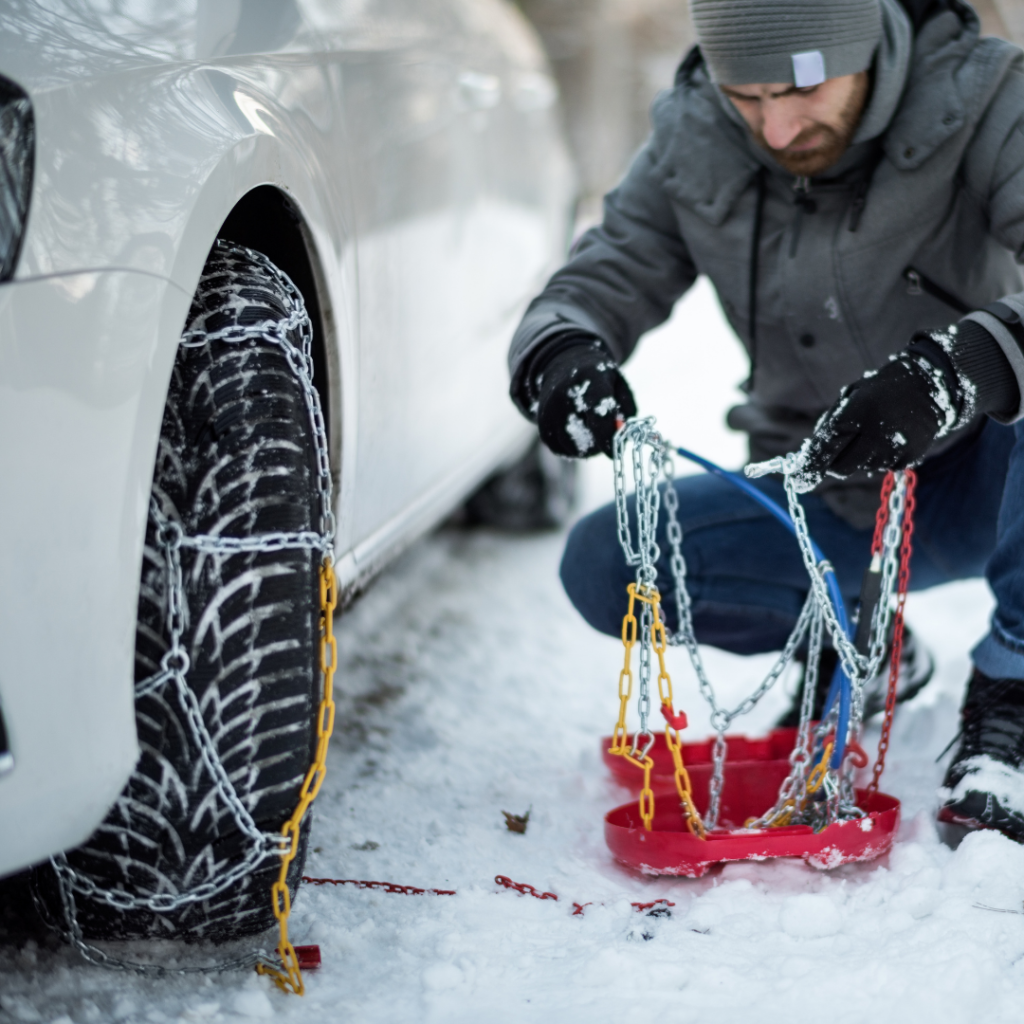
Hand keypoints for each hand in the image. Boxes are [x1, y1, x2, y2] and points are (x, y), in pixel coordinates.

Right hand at [536, 345, 636, 457]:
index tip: (614, 452)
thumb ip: (626, 409)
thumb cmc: (599, 378)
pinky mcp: (541, 421)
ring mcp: (548, 407)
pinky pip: (556, 447)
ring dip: (583, 449)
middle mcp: (564, 392)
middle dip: (597, 445)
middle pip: (582, 436)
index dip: (607, 438)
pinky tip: (576, 436)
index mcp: (589, 379)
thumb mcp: (619, 384)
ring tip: (591, 434)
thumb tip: (624, 435)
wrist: (566, 363)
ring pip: (569, 446)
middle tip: (603, 439)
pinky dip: (569, 449)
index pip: (598, 416)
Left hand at [793, 344, 962, 491]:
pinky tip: (888, 438)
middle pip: (840, 468)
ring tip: (873, 432)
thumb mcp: (849, 398)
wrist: (927, 387)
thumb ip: (829, 426)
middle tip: (838, 448)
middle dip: (833, 463)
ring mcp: (893, 450)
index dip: (809, 466)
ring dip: (858, 457)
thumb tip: (809, 457)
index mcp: (856, 414)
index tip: (795, 479)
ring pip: (860, 468)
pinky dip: (877, 457)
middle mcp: (875, 436)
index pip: (825, 448)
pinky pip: (880, 467)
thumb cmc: (877, 393)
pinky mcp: (907, 459)